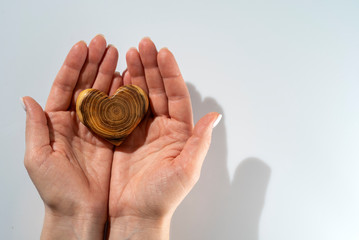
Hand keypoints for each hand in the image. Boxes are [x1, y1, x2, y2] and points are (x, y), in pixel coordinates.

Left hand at [23, 35, 118, 239]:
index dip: (73, 66)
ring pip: (104, 94)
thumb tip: (27, 100)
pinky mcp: (113, 138)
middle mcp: (77, 122)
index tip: (83, 47)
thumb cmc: (57, 190)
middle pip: (86, 85)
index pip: (64, 87)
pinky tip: (128, 81)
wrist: (81, 212)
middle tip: (106, 44)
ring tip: (119, 56)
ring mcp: (96, 128)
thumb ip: (35, 128)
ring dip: (110, 74)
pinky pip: (119, 112)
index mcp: (56, 123)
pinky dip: (123, 95)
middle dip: (95, 63)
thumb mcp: (38, 159)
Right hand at [107, 38, 220, 238]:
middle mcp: (161, 127)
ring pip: (139, 95)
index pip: (176, 96)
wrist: (135, 214)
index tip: (163, 53)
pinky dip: (118, 92)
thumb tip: (215, 116)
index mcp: (179, 132)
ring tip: (129, 54)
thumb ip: (199, 141)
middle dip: (150, 67)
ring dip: (135, 74)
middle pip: (157, 90)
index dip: (170, 74)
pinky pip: (121, 108)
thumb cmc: (162, 196)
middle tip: (142, 46)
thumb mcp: (186, 170)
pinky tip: (116, 77)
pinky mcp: (122, 136)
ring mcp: (141, 130)